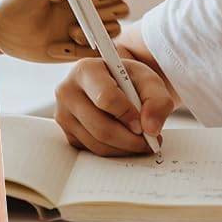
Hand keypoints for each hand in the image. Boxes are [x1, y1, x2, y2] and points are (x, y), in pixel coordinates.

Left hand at [0, 0, 137, 62]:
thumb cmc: (19, 2)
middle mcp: (87, 8)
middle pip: (121, 9)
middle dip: (108, 10)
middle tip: (86, 11)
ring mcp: (83, 29)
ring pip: (112, 31)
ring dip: (96, 31)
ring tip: (70, 31)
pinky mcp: (75, 51)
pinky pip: (92, 53)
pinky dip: (77, 50)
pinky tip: (52, 48)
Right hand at [54, 55, 175, 156]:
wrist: (113, 84)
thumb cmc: (128, 79)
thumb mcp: (148, 80)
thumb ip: (157, 100)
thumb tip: (151, 128)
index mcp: (86, 70)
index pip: (105, 99)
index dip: (128, 115)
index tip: (143, 124)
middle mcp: (68, 91)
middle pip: (101, 127)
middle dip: (131, 140)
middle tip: (149, 141)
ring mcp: (63, 114)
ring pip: (97, 143)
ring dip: (125, 148)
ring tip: (140, 140)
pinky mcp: (67, 132)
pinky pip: (92, 151)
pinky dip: (114, 151)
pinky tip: (125, 140)